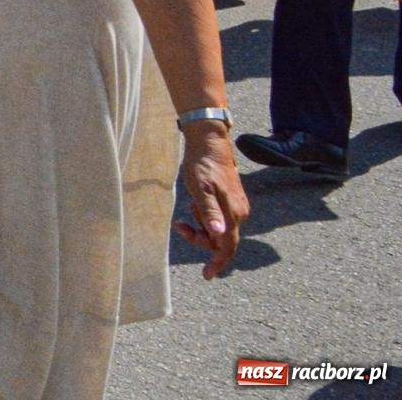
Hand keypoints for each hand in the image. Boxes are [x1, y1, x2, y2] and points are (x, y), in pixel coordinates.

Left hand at [172, 125, 249, 280]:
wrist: (210, 144)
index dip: (217, 262)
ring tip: (188, 208)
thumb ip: (209, 213)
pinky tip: (196, 204)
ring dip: (201, 226)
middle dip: (201, 239)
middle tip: (180, 226)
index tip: (206, 276)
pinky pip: (219, 219)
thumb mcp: (200, 189)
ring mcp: (237, 207)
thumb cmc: (202, 166)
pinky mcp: (232, 201)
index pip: (227, 247)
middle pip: (222, 240)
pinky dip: (204, 217)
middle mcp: (239, 214)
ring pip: (219, 229)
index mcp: (233, 214)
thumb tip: (218, 234)